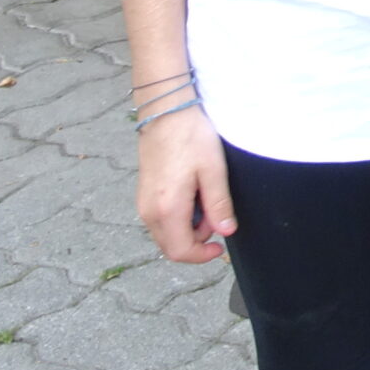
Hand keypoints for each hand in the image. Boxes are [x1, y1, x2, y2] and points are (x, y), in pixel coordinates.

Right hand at [136, 107, 235, 263]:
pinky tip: (192, 194)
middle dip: (196, 240)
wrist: (166, 112)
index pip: (180, 251)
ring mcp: (143, 204)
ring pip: (166, 234)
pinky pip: (161, 219)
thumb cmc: (191, 137)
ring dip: (188, 227)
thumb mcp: (213, 170)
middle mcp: (149, 212)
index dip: (201, 256)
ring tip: (205, 197)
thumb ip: (219, 205)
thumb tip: (226, 232)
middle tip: (215, 213)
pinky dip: (179, 217)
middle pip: (171, 247)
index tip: (219, 248)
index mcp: (166, 209)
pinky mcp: (143, 195)